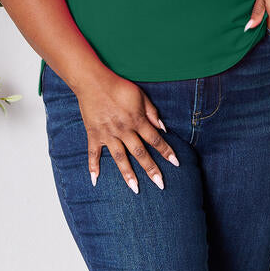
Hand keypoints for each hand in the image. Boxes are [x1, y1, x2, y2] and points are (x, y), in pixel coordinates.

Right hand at [74, 68, 179, 193]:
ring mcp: (108, 134)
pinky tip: (95, 180)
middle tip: (160, 185)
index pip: (155, 139)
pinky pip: (93, 153)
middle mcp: (124, 130)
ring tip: (135, 189)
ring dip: (128, 174)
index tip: (176, 163)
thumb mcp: (140, 95)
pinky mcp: (94, 134)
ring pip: (120, 158)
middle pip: (140, 153)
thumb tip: (163, 128)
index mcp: (137, 120)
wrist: (94, 81)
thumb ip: (152, 112)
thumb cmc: (119, 86)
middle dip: (151, 169)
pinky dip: (93, 167)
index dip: (166, 151)